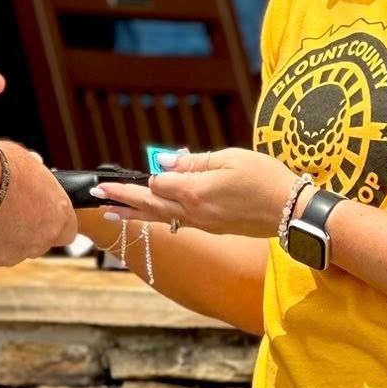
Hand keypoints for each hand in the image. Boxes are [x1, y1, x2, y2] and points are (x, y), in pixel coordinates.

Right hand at [0, 141, 75, 267]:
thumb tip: (32, 171)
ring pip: (15, 249)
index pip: (67, 230)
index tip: (41, 214)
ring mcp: (18, 252)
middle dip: (27, 230)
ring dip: (5, 237)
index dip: (53, 223)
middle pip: (40, 242)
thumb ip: (35, 177)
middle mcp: (44, 238)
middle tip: (9, 211)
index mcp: (59, 214)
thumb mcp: (27, 163)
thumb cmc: (2, 167)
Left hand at [95, 147, 297, 240]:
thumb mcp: (229, 158)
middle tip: (96, 197)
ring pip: (160, 217)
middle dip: (121, 199)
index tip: (120, 174)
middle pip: (149, 205)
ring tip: (111, 214)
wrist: (290, 211)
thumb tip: (163, 163)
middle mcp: (193, 212)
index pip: (155, 183)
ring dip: (134, 214)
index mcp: (194, 192)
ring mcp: (202, 223)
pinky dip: (157, 217)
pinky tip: (150, 216)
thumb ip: (193, 162)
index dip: (141, 176)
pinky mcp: (211, 228)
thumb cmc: (264, 178)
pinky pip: (176, 222)